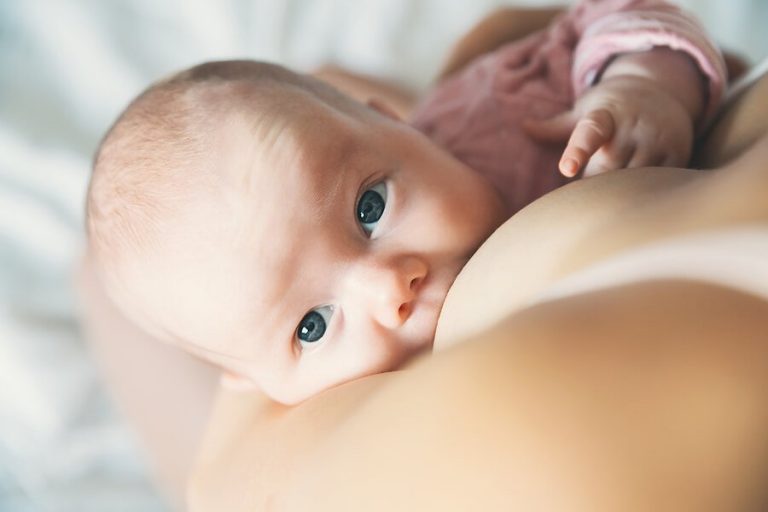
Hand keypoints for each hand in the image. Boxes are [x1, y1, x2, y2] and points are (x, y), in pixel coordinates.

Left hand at [524, 75, 694, 177]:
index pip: (589, 133)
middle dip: (595, 179)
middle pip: (607, 169)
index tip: (566, 169)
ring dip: (618, 187)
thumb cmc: (612, 108)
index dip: (578, 152)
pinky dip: (642, 190)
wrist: (662, 91)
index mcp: (605, 115)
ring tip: (614, 178)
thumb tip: (524, 126)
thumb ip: (556, 126)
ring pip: (631, 180)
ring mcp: (657, 139)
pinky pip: (655, 183)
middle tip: (592, 175)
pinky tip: (638, 185)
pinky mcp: (677, 154)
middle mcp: (633, 125)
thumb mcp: (585, 110)